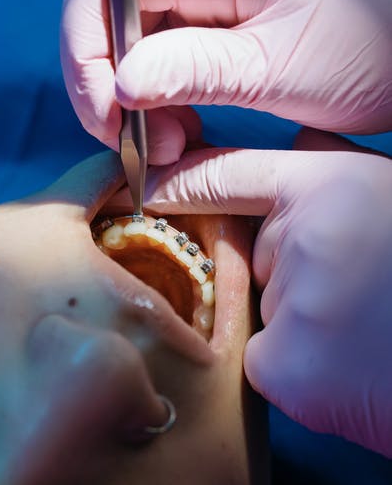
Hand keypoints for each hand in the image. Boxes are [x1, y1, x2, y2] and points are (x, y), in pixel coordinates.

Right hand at [61, 0, 391, 162]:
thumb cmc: (368, 54)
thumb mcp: (278, 71)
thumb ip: (193, 70)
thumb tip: (118, 83)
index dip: (86, 44)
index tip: (106, 111)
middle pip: (106, 7)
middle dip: (103, 78)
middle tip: (130, 140)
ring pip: (127, 36)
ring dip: (128, 96)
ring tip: (163, 145)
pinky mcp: (214, 16)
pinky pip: (158, 52)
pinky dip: (154, 97)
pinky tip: (178, 130)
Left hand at [115, 131, 391, 455]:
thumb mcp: (380, 191)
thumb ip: (325, 166)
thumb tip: (283, 143)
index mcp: (329, 186)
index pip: (226, 173)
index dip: (182, 182)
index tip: (146, 188)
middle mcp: (304, 237)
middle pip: (247, 253)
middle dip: (279, 270)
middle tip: (345, 286)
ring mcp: (294, 305)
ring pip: (257, 310)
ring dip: (293, 320)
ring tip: (357, 328)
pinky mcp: (288, 371)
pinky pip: (262, 363)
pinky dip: (294, 368)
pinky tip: (346, 366)